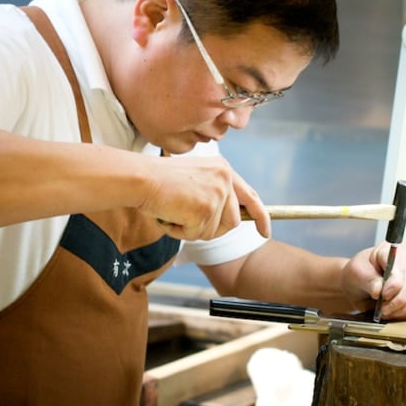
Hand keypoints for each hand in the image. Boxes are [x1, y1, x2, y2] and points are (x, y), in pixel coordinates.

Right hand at [138, 155, 270, 240]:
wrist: (140, 178)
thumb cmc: (159, 181)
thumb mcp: (195, 179)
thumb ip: (214, 193)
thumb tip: (229, 220)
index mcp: (224, 169)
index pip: (250, 196)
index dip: (261, 216)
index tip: (265, 232)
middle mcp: (225, 179)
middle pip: (232, 222)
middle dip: (212, 229)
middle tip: (186, 222)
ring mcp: (217, 194)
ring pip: (213, 232)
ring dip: (191, 230)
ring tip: (173, 212)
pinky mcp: (205, 210)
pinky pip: (196, 235)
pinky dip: (179, 232)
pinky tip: (168, 215)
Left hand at [340, 242, 405, 318]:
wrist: (357, 285)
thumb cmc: (357, 274)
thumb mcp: (357, 274)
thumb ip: (369, 280)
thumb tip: (379, 290)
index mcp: (390, 250)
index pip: (399, 268)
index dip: (394, 284)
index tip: (384, 295)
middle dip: (396, 300)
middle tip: (382, 309)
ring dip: (401, 308)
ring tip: (385, 312)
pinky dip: (404, 311)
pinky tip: (392, 313)